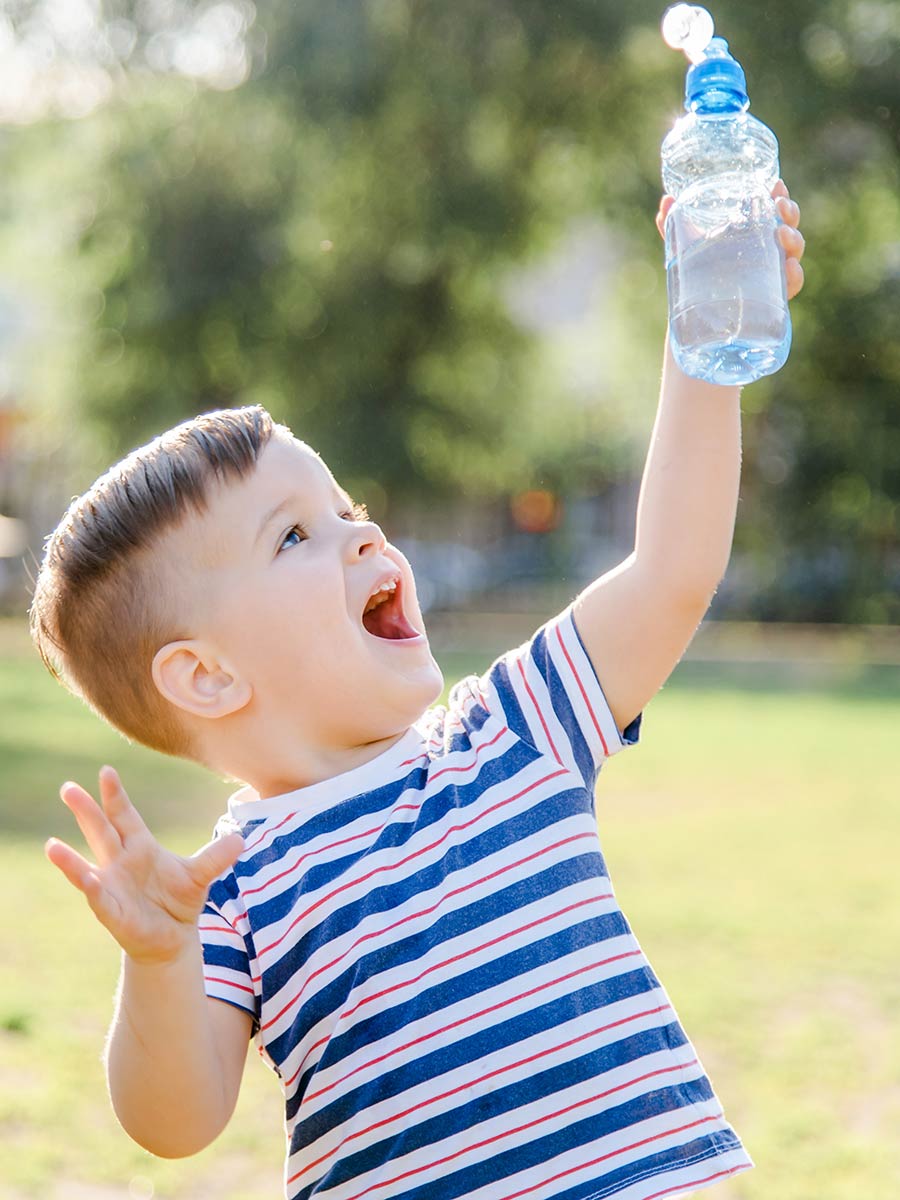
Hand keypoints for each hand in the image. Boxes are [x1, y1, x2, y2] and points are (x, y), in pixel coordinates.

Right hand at [45, 766, 243, 965]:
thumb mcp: (200, 874)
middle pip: (101, 832)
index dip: (115, 795)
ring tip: (51, 846)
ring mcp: (113, 887)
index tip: (106, 771)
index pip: (124, 815)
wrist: (173, 938)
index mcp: (139, 846)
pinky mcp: (113, 912)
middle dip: (86, 811)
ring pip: (89, 867)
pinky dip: (91, 890)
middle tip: (68, 788)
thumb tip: (241, 838)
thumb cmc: (179, 900)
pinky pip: (99, 900)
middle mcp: (120, 862)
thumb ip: (216, 856)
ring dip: (70, 860)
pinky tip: (84, 880)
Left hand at [655, 179, 805, 300]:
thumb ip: (673, 225)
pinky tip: (789, 267)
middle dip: (790, 212)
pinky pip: (792, 285)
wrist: (694, 314)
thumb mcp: (684, 247)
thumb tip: (666, 202)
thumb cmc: (696, 273)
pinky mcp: (773, 298)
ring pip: (794, 251)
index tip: (776, 185)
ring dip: (794, 238)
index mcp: (752, 232)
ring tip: (781, 234)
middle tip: (779, 207)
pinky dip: (795, 275)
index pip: (773, 208)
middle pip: (789, 225)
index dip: (780, 195)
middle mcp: (766, 250)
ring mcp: (772, 273)